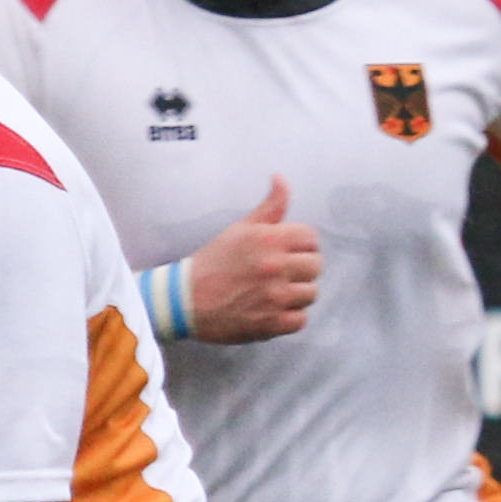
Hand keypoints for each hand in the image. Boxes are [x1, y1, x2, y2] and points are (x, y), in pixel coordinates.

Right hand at [182, 179, 318, 343]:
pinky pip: (300, 320)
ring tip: (277, 293)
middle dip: (302, 269)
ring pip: (311, 293)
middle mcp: (275, 267)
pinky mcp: (270, 323)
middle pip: (316, 266)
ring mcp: (274, 297)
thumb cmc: (212, 262)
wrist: (184, 300)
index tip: (288, 252)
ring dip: (297, 294)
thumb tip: (281, 178)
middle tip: (282, 274)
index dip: (302, 245)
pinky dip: (290, 317)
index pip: (311, 238)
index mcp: (269, 240)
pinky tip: (273, 311)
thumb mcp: (240, 229)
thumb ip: (269, 207)